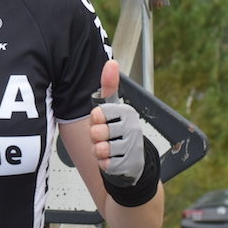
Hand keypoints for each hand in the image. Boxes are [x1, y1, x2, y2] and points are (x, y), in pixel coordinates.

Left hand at [89, 60, 143, 186]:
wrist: (133, 162)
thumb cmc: (118, 130)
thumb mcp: (114, 108)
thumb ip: (109, 86)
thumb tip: (111, 62)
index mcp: (126, 112)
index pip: (98, 113)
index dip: (95, 119)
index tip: (100, 120)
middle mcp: (132, 128)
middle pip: (96, 132)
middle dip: (95, 136)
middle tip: (103, 136)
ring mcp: (131, 147)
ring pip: (100, 149)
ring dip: (99, 150)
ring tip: (106, 148)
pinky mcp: (128, 165)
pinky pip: (105, 164)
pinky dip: (104, 163)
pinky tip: (111, 160)